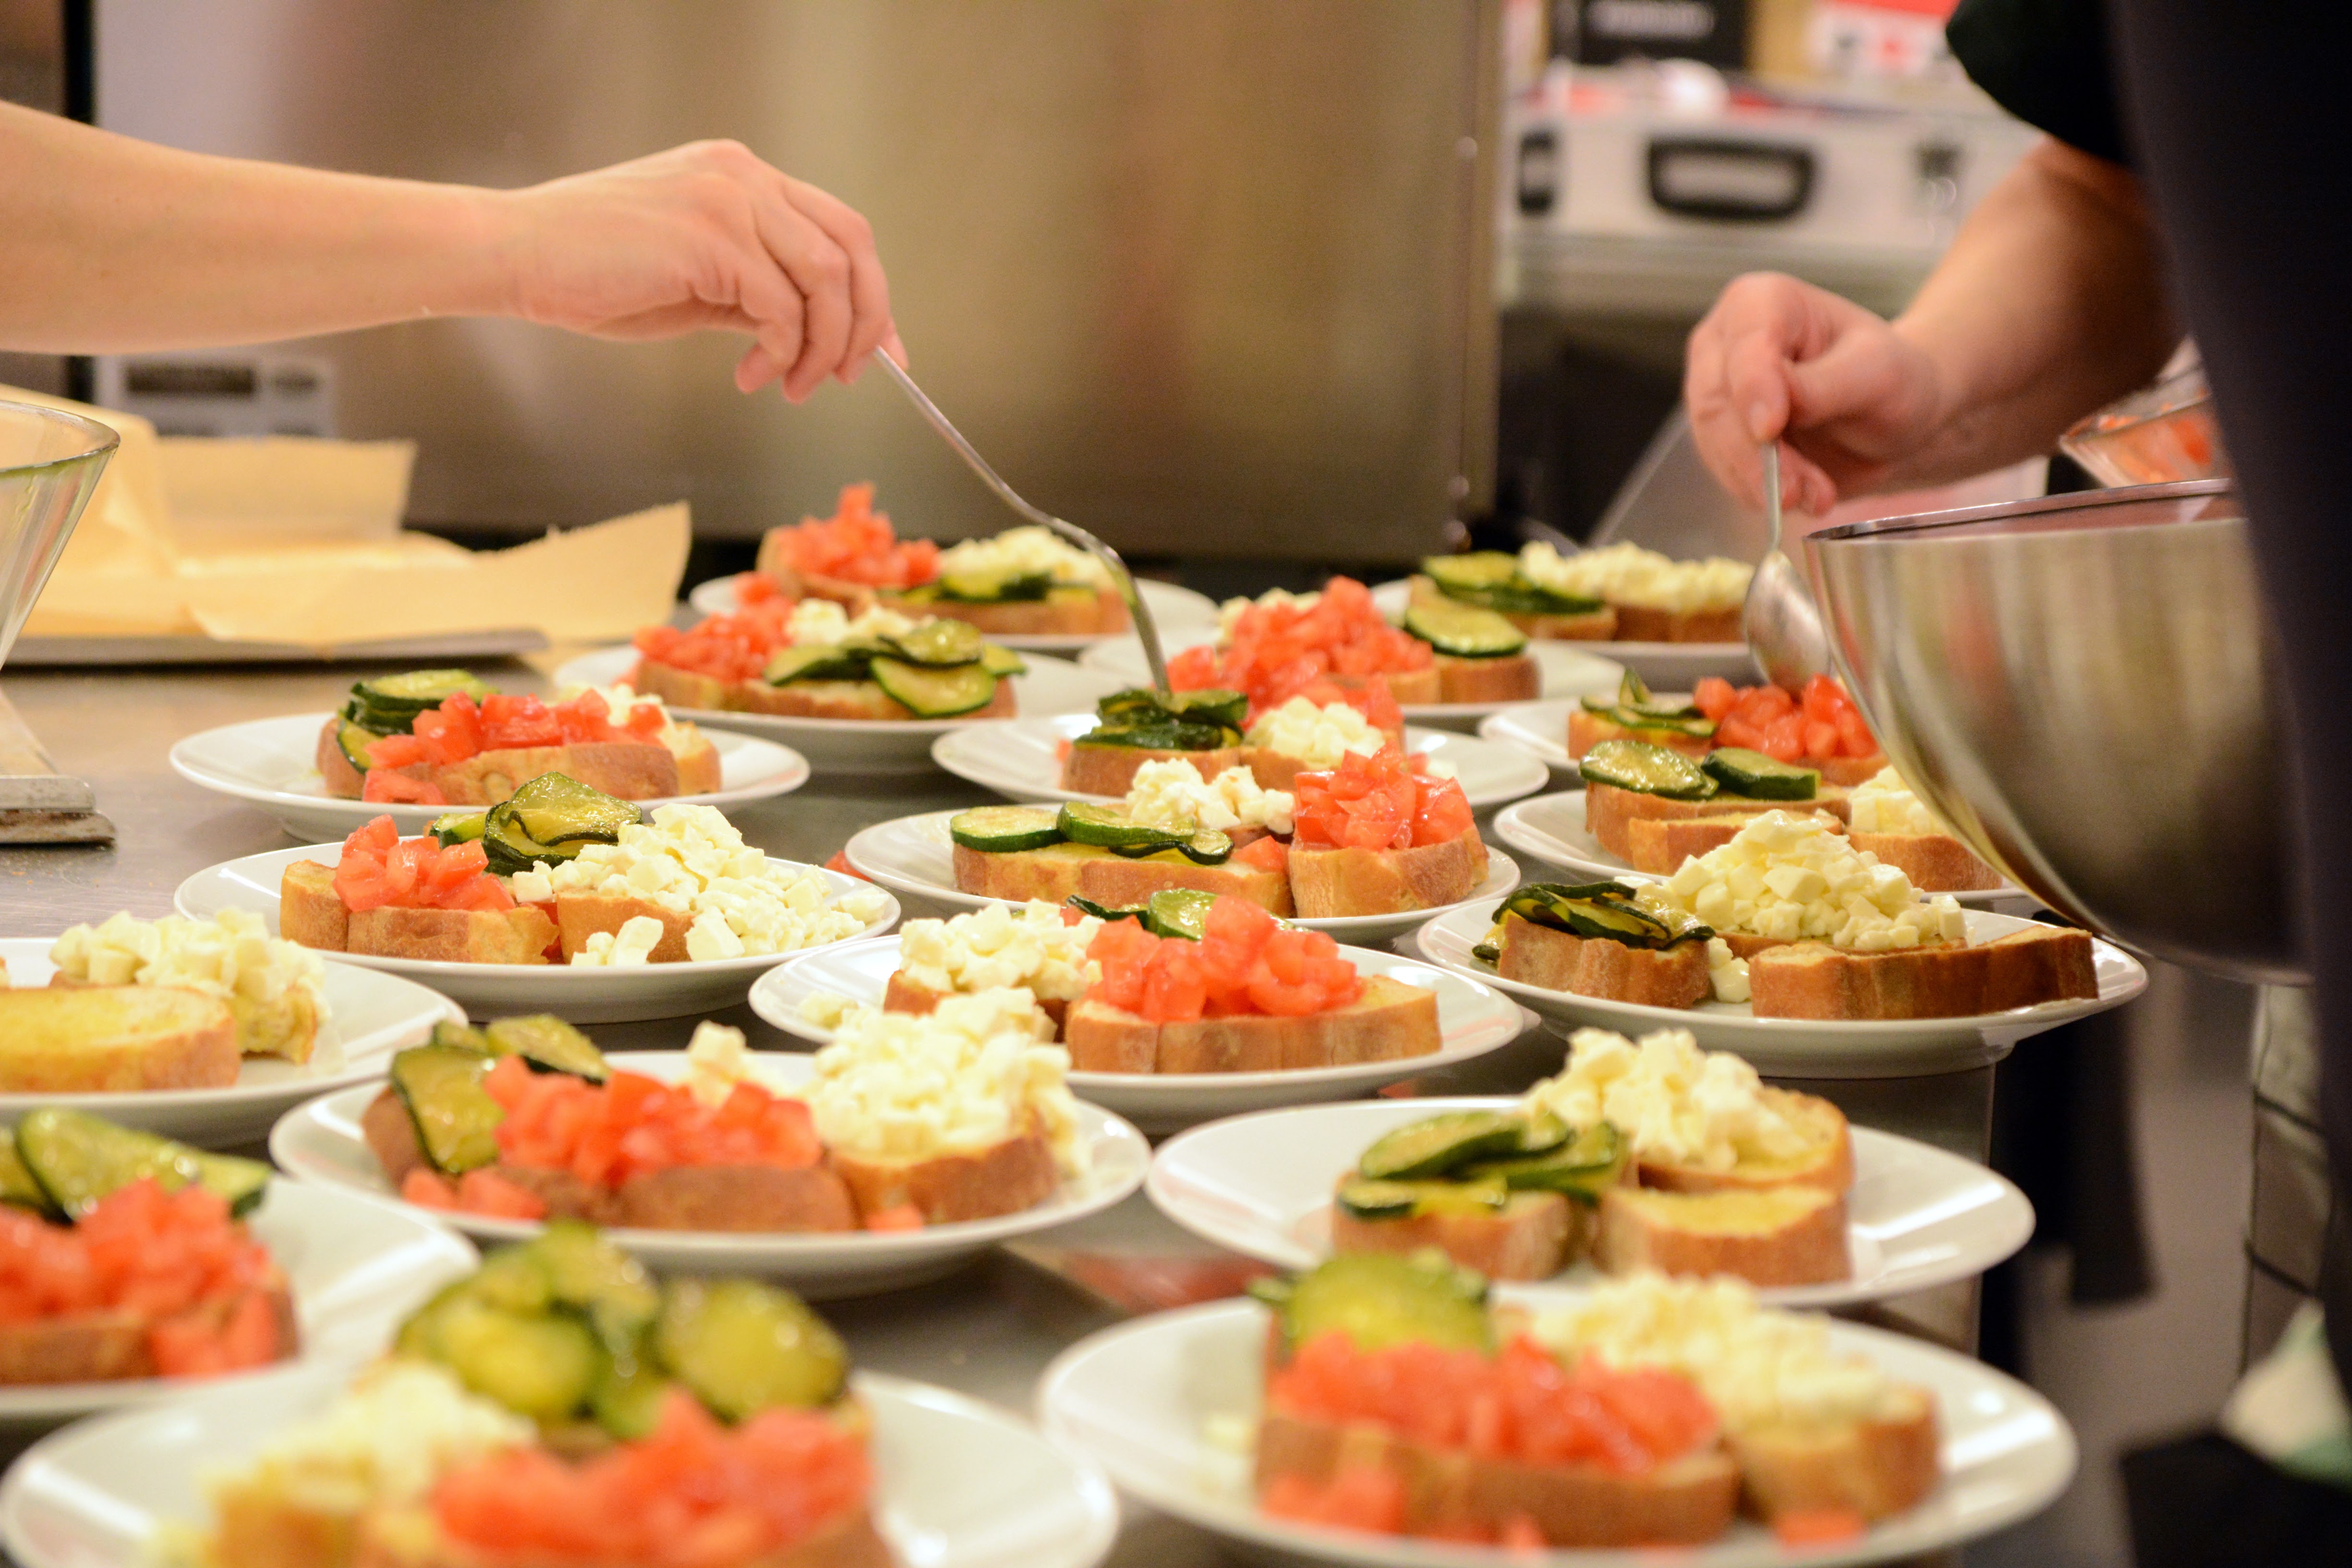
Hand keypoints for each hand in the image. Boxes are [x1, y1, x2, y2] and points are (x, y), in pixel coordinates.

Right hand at [491, 140, 900, 402]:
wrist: (516, 255)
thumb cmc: (594, 273)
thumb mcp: (697, 284)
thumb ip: (757, 295)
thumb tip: (815, 337)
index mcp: (743, 177)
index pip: (840, 229)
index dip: (872, 294)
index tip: (883, 351)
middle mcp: (744, 176)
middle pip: (852, 246)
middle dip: (864, 321)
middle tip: (848, 375)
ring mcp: (729, 199)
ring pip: (826, 279)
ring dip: (822, 347)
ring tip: (791, 386)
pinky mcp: (711, 236)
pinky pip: (782, 306)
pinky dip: (783, 353)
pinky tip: (752, 376)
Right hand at [1684, 272, 1945, 513]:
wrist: (1894, 419)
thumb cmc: (1892, 378)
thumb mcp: (1876, 372)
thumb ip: (1820, 386)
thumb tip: (1765, 414)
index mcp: (1762, 302)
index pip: (1743, 345)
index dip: (1753, 389)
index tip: (1771, 429)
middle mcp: (1726, 343)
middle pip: (1716, 402)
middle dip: (1756, 455)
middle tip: (1796, 491)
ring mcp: (1718, 392)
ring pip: (1715, 445)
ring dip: (1764, 482)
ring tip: (1817, 497)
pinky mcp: (1721, 437)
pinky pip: (1725, 472)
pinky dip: (1762, 493)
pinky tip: (1805, 496)